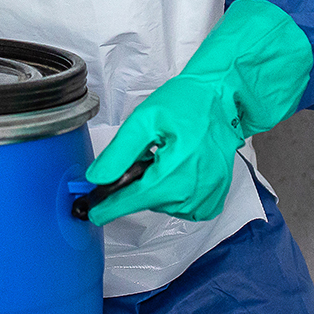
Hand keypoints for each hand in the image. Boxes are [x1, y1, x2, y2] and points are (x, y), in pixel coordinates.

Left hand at [83, 0, 313, 224]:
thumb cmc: (184, 105)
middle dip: (136, 183)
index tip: (93, 213)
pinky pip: (182, 206)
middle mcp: (191, 193)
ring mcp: (204, 199)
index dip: (108, 208)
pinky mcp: (212, 200)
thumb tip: (96, 179)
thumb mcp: (144, 121)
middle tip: (147, 154)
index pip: (131, 201)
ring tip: (167, 158)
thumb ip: (118, 153)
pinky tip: (180, 170)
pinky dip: (174, 192)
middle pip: (145, 201)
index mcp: (172, 174)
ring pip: (162, 204)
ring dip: (156, 187)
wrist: (221, 100)